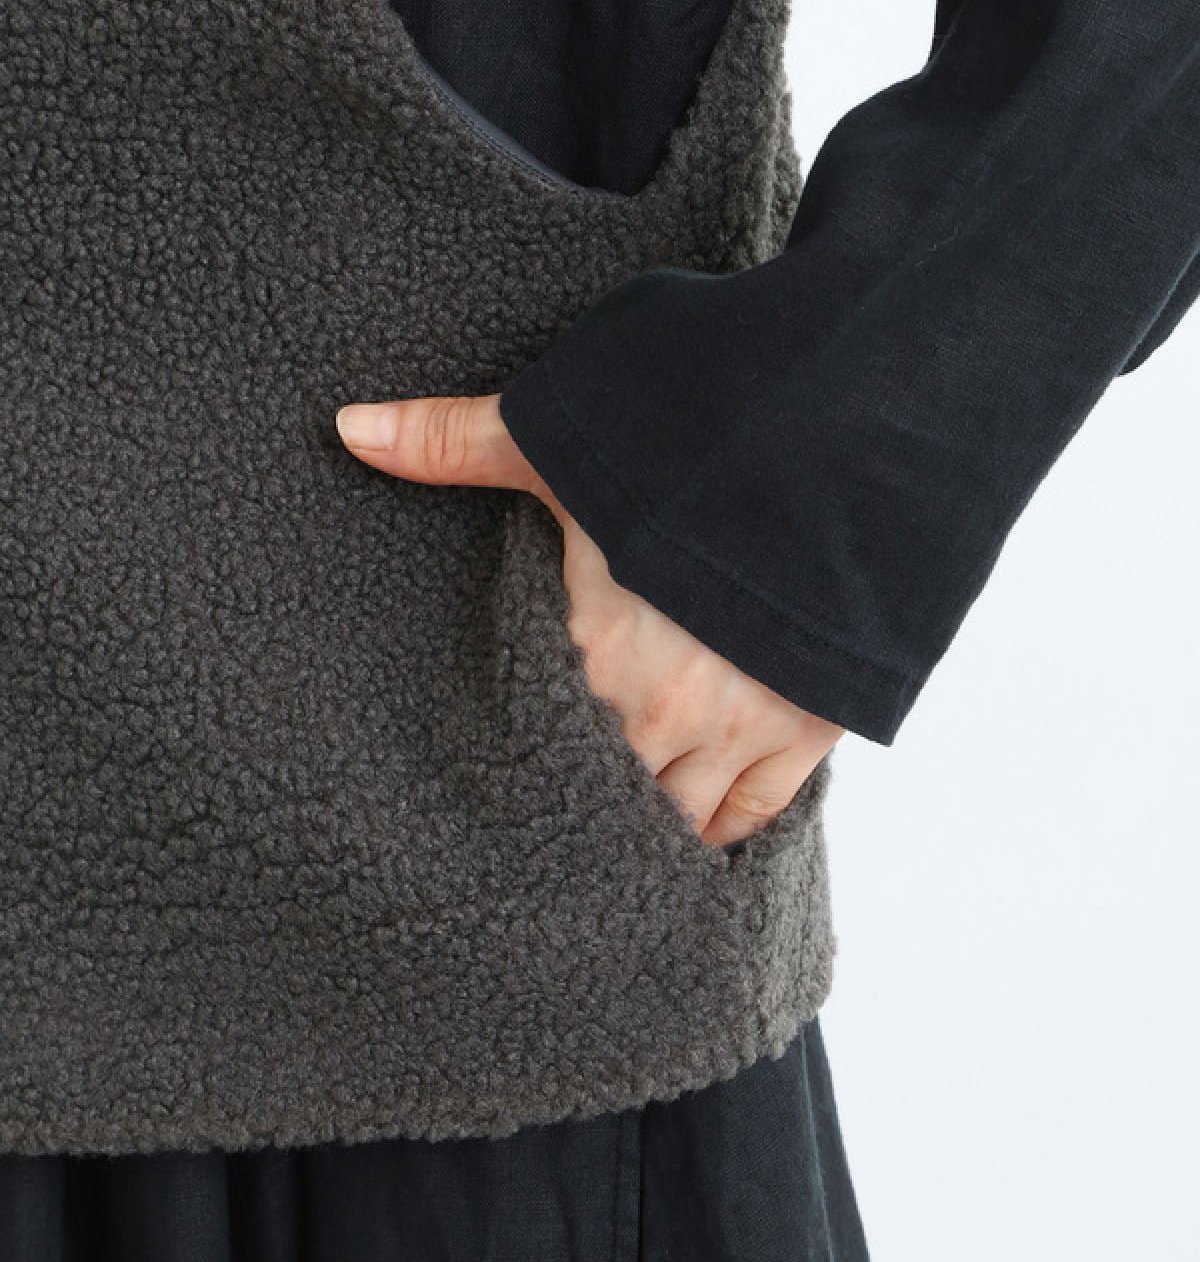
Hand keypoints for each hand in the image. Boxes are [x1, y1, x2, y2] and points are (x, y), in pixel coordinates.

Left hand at [336, 393, 843, 845]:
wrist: (842, 436)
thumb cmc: (694, 438)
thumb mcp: (563, 435)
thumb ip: (453, 444)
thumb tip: (346, 429)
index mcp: (598, 654)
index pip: (539, 749)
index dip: (521, 766)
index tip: (510, 776)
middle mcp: (666, 711)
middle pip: (608, 792)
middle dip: (583, 797)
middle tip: (557, 810)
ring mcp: (743, 728)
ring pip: (675, 817)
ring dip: (647, 816)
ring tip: (619, 826)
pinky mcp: (809, 731)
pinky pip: (754, 816)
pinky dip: (721, 827)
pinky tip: (694, 832)